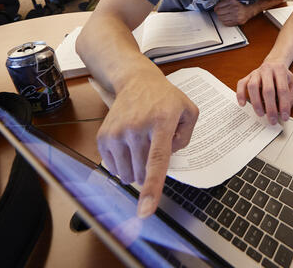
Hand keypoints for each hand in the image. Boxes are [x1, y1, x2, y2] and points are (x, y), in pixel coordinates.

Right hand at [97, 73, 198, 217]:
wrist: (137, 81)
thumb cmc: (165, 99)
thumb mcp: (189, 111)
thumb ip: (187, 137)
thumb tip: (168, 157)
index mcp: (162, 123)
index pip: (156, 161)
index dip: (152, 188)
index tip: (146, 210)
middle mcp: (137, 128)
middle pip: (142, 174)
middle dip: (150, 172)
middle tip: (154, 147)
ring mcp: (117, 132)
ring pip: (126, 174)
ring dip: (136, 168)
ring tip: (142, 143)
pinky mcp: (103, 137)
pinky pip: (113, 168)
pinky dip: (123, 163)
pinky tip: (129, 144)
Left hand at [214, 0, 254, 25]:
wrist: (248, 11)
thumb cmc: (239, 5)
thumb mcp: (231, 0)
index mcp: (232, 1)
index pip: (218, 6)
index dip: (216, 8)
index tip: (216, 8)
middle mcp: (234, 8)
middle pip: (219, 12)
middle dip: (218, 13)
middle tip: (219, 12)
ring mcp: (236, 15)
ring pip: (221, 18)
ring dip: (221, 17)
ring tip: (223, 16)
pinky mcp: (237, 21)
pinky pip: (226, 23)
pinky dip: (224, 22)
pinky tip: (226, 19)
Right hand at [236, 60, 292, 123]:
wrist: (274, 63)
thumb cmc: (284, 76)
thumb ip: (292, 95)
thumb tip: (285, 108)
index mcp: (280, 70)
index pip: (282, 90)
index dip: (284, 105)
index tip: (285, 117)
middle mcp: (267, 70)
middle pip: (267, 90)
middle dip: (270, 107)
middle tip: (272, 120)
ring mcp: (256, 73)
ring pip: (253, 87)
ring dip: (256, 103)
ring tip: (261, 114)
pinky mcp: (248, 76)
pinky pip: (241, 84)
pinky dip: (240, 94)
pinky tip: (243, 104)